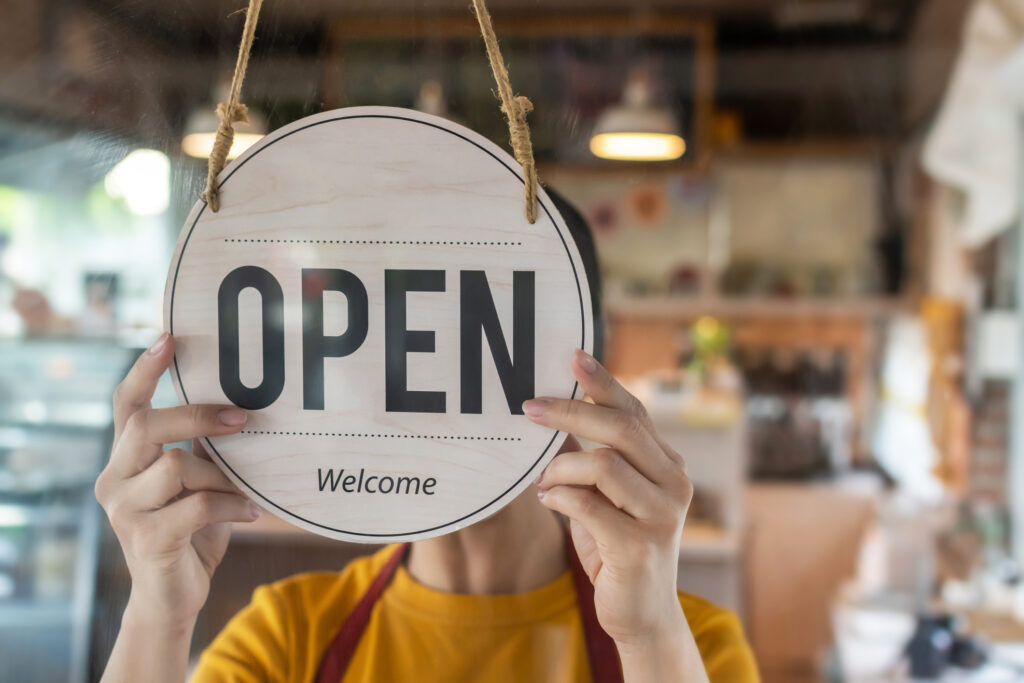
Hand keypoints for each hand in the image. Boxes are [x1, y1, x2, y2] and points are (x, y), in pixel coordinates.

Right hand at [94, 333, 258, 627]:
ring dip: (222, 476)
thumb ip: (200, 448)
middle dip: (197, 415)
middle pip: (148, 426)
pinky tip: (251, 512)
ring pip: (177, 467)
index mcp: (125, 459)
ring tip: (248, 490)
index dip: (145, 370)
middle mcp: (114, 479)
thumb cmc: (190, 530)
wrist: (173, 597)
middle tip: (242, 416)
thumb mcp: (195, 482)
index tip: (169, 337)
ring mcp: (124, 511)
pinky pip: (196, 506)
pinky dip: (230, 505)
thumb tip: (239, 405)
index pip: (127, 405)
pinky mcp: (146, 540)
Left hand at [525, 350, 692, 647]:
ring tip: (545, 483)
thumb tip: (554, 413)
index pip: (635, 411)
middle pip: (621, 428)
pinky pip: (588, 504)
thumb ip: (591, 457)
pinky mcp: (639, 547)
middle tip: (529, 408)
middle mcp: (673, 485)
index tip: (573, 356)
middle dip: (569, 411)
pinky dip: (559, 497)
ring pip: (603, 463)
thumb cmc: (617, 548)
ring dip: (560, 468)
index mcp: (667, 466)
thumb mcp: (606, 496)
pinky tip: (550, 502)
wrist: (642, 615)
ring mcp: (661, 516)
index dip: (603, 382)